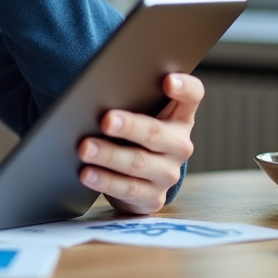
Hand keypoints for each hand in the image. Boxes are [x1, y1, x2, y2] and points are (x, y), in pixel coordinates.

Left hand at [77, 73, 202, 214]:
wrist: (137, 176)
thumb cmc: (133, 134)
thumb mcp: (139, 114)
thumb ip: (129, 99)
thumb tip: (96, 90)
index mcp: (179, 117)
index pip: (192, 96)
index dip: (184, 87)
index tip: (167, 80)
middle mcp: (178, 145)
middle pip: (155, 133)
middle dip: (129, 126)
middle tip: (106, 120)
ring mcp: (167, 173)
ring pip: (138, 163)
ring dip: (110, 155)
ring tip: (85, 148)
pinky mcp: (152, 197)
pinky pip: (127, 188)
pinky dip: (105, 180)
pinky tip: (87, 173)